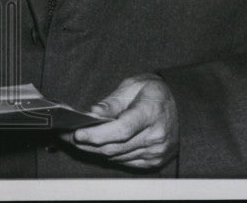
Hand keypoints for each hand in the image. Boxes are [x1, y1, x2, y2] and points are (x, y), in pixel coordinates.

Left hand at [61, 74, 177, 168]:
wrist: (181, 105)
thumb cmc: (152, 92)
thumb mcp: (132, 86)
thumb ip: (111, 102)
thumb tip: (92, 114)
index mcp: (152, 113)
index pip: (122, 130)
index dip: (98, 134)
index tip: (78, 133)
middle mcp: (157, 137)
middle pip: (115, 147)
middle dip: (87, 143)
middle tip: (65, 135)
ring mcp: (156, 152)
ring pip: (116, 156)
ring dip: (93, 150)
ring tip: (75, 140)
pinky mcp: (153, 161)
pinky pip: (123, 161)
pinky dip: (107, 154)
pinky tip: (94, 146)